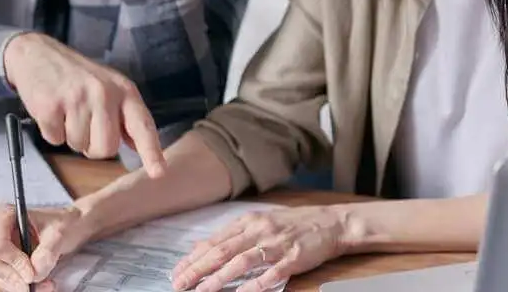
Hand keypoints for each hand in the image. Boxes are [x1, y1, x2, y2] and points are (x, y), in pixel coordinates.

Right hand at [0, 203, 96, 291]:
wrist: (68, 229)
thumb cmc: (62, 223)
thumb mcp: (59, 233)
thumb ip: (47, 252)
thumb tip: (34, 272)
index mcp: (2, 214)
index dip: (13, 261)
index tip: (32, 272)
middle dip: (12, 275)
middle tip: (34, 281)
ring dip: (19, 284)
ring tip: (45, 284)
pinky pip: (3, 282)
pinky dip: (20, 286)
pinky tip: (39, 285)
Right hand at [4, 33, 166, 176]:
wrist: (37, 53)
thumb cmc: (77, 76)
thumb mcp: (109, 87)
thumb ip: (123, 115)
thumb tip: (137, 145)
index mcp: (124, 90)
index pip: (142, 125)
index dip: (151, 152)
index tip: (159, 172)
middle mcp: (104, 93)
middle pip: (106, 148)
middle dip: (93, 146)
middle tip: (84, 123)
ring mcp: (77, 98)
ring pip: (79, 146)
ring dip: (70, 136)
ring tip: (66, 111)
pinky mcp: (51, 106)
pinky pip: (55, 140)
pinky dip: (52, 132)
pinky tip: (52, 110)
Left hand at [170, 207, 347, 291]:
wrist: (330, 222)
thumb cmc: (292, 224)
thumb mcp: (259, 223)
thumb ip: (232, 236)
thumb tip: (202, 248)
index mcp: (248, 222)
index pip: (214, 242)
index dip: (193, 258)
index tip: (176, 272)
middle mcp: (259, 230)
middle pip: (222, 251)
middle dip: (198, 269)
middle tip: (180, 283)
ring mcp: (276, 244)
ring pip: (242, 262)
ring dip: (220, 278)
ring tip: (202, 290)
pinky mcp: (293, 258)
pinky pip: (271, 274)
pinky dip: (255, 285)